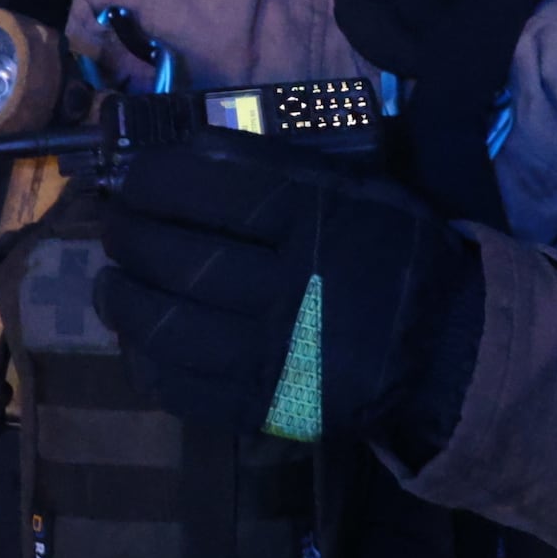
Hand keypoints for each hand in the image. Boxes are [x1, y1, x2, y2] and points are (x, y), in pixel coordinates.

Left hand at [94, 136, 471, 441]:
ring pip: (169, 328)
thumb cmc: (390, 253)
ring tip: (111, 283)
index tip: (136, 181)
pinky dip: (146, 361)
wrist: (445, 345)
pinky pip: (184, 388)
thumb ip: (278, 172)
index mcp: (313, 222)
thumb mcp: (351, 191)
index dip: (155, 182)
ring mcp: (275, 356)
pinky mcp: (266, 407)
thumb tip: (188, 150)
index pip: (208, 191)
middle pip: (179, 258)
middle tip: (115, 228)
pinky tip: (136, 339)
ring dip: (123, 301)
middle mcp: (290, 288)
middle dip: (129, 238)